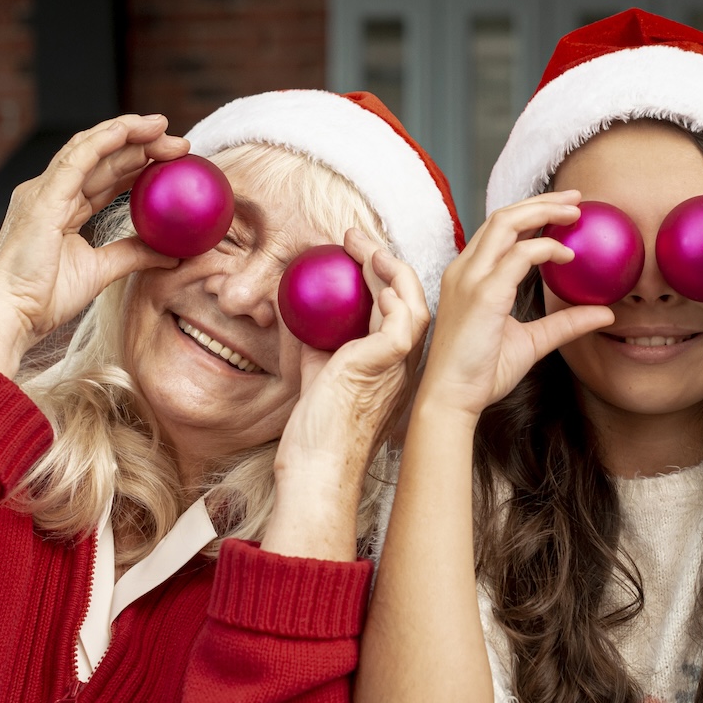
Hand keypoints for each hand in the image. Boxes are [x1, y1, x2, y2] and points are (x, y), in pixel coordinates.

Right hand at [0, 115, 187, 375]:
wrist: (10, 316)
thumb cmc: (43, 299)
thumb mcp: (99, 271)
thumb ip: (132, 255)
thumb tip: (172, 255)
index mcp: (59, 207)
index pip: (103, 175)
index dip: (137, 163)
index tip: (173, 160)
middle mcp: (49, 192)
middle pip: (100, 157)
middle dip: (140, 144)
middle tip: (180, 144)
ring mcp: (43, 191)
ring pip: (89, 148)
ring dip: (128, 133)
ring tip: (163, 126)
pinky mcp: (42, 197)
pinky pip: (77, 159)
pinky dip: (104, 140)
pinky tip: (130, 130)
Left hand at [265, 228, 432, 560]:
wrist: (316, 467)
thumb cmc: (312, 430)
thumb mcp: (312, 369)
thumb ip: (311, 338)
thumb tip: (291, 303)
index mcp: (387, 364)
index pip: (391, 309)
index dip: (378, 276)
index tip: (353, 251)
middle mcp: (400, 363)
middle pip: (405, 298)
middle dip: (384, 260)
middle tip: (355, 236)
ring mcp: (397, 366)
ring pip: (410, 304)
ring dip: (390, 268)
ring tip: (364, 244)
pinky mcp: (384, 367)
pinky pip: (400, 324)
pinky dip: (391, 297)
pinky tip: (372, 278)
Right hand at [418, 192, 614, 418]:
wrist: (452, 399)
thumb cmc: (480, 374)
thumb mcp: (531, 343)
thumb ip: (564, 324)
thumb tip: (604, 313)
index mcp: (468, 276)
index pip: (499, 230)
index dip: (531, 213)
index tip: (563, 212)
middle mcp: (465, 270)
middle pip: (503, 216)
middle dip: (542, 202)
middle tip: (576, 199)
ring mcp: (470, 279)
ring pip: (506, 223)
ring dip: (543, 212)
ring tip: (575, 212)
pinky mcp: (483, 294)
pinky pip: (517, 256)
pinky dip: (545, 249)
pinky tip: (567, 255)